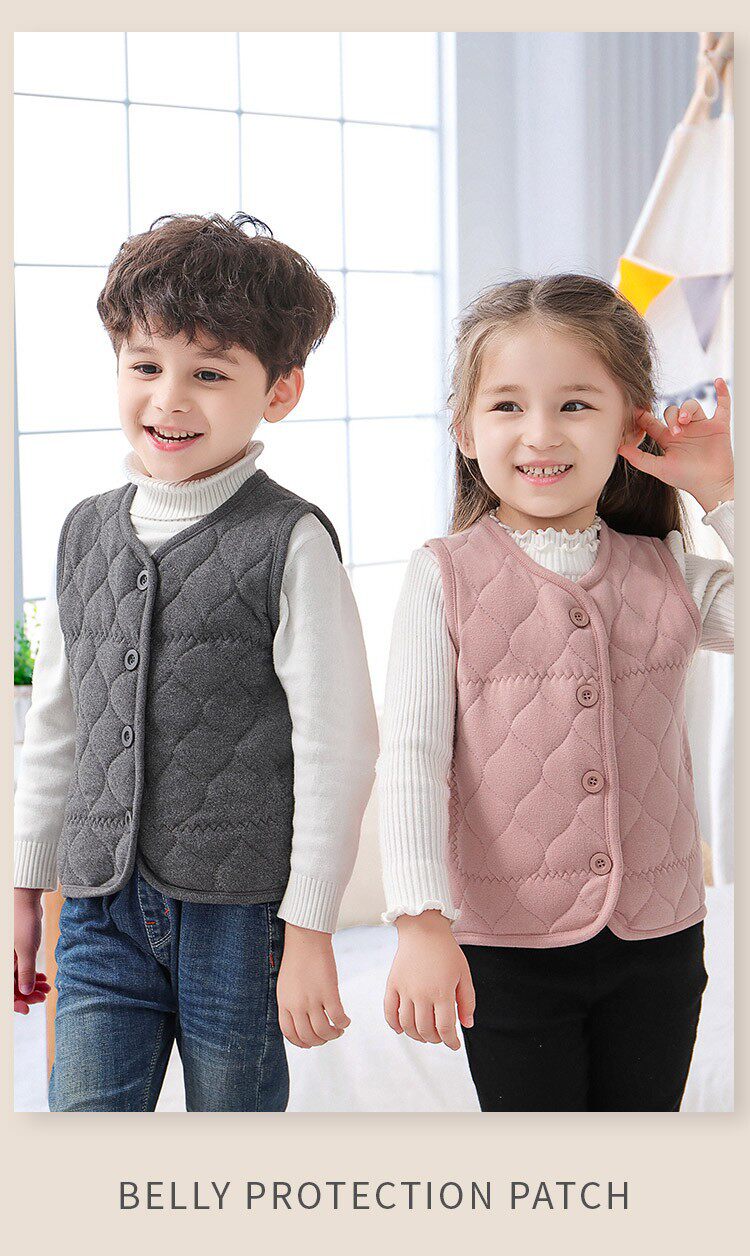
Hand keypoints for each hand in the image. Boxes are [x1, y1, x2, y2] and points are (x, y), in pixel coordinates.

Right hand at [14, 888, 49, 1014]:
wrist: (26, 900)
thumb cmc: (23, 921)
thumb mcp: (26, 948)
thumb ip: (25, 971)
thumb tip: (26, 992)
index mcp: (2, 962)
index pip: (5, 989)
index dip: (14, 1002)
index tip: (26, 1009)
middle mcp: (4, 961)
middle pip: (12, 986)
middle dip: (26, 995)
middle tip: (42, 998)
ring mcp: (10, 957)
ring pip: (18, 978)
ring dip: (32, 986)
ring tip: (47, 990)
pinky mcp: (18, 952)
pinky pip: (23, 969)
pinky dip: (33, 975)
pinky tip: (45, 980)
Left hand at [276, 923, 350, 1048]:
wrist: (305, 939)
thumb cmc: (296, 958)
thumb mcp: (285, 985)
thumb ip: (290, 1002)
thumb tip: (301, 1019)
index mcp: (284, 1003)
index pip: (289, 1033)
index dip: (301, 1042)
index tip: (309, 1043)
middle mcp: (297, 1005)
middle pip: (308, 1036)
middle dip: (320, 1041)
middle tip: (328, 1035)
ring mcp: (312, 999)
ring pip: (323, 1031)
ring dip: (333, 1035)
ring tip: (338, 1030)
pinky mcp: (328, 992)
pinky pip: (338, 1017)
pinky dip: (344, 1023)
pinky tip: (346, 1020)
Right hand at [384, 910, 474, 1050]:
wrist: (423, 929)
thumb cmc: (446, 951)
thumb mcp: (464, 974)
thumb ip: (467, 1001)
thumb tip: (466, 1025)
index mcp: (442, 992)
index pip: (445, 1028)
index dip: (451, 1042)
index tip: (454, 1045)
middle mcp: (422, 994)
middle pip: (425, 1030)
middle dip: (435, 1039)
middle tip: (440, 1037)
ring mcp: (405, 990)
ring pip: (407, 1025)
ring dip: (416, 1035)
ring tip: (424, 1034)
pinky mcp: (392, 984)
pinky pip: (389, 1011)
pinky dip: (394, 1025)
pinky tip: (402, 1029)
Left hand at [618, 377, 733, 513]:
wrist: (711, 485)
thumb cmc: (686, 479)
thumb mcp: (659, 468)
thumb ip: (639, 458)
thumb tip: (618, 448)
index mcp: (667, 439)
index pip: (652, 422)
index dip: (643, 415)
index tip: (635, 409)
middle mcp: (683, 430)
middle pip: (672, 410)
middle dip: (671, 417)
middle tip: (675, 431)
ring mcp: (701, 427)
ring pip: (691, 405)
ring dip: (687, 409)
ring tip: (686, 422)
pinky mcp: (718, 426)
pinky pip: (722, 404)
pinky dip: (722, 392)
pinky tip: (718, 382)